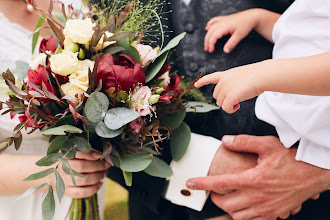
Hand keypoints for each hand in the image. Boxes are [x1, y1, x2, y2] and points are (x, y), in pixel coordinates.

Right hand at [55, 151, 110, 197]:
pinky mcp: (66, 192)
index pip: (76, 153)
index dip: (89, 154)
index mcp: (62, 156)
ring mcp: (63, 181)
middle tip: (106, 164)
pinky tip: (100, 184)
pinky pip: (82, 193)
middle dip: (98, 166)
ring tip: (104, 173)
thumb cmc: (64, 161)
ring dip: (98, 176)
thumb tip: (100, 154)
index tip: (100, 155)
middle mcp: (61, 168)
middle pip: (82, 167)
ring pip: (84, 180)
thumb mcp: (69, 152)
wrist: (48, 175)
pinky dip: (94, 189)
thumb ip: (82, 151)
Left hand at [187, 135, 329, 219]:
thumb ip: (245, 142)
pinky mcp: (275, 214)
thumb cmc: (293, 159)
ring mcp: (267, 208)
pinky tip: (245, 206)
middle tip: (215, 190)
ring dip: (229, 208)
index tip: (191, 182)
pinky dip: (245, 216)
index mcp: (254, 179)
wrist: (315, 174)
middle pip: (226, 204)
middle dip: (215, 198)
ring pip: (238, 216)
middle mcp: (258, 197)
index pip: (221, 183)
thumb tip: (226, 140)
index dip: (203, 183)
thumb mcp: (268, 145)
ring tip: (228, 198)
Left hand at [195, 61, 266, 112]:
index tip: (196, 85)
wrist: (262, 75)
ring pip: (220, 103)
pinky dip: (231, 110)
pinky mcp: (230, 96)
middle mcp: (223, 81)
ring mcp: (226, 88)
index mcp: (226, 74)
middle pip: (216, 96)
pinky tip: (238, 106)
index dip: (203, 81)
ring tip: (239, 102)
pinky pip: (226, 108)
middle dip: (224, 100)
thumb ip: (234, 82)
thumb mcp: (242, 75)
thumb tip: (234, 94)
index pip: (211, 77)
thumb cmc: (258, 75)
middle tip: (236, 100)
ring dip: (229, 105)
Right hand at [204, 9, 260, 52]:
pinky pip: (213, 21)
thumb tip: (225, 51)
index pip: (213, 36)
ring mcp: (222, 20)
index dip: (210, 44)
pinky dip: (209, 25)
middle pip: (210, 33)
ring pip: (211, 27)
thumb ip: (231, 44)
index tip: (211, 50)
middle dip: (207, 42)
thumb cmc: (246, 24)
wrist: (251, 16)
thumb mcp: (239, 36)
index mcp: (224, 27)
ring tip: (206, 42)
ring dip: (207, 35)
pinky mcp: (224, 19)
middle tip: (207, 49)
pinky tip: (207, 28)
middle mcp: (221, 22)